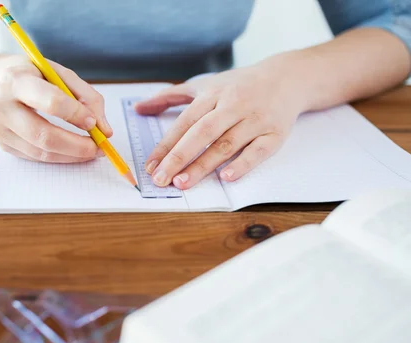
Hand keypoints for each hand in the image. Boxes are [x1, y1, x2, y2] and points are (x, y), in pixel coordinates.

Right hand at [0, 56, 111, 162]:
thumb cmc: (32, 75)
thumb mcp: (59, 73)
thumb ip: (87, 97)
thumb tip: (104, 129)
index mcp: (15, 80)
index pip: (51, 102)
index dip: (76, 115)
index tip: (94, 123)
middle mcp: (0, 105)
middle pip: (44, 135)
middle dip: (77, 146)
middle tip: (99, 148)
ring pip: (40, 152)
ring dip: (71, 155)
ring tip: (90, 151)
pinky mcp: (1, 143)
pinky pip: (35, 157)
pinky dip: (58, 156)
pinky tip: (71, 151)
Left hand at [135, 64, 303, 188]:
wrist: (287, 78)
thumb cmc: (239, 86)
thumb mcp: (204, 85)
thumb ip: (170, 97)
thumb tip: (138, 107)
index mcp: (213, 94)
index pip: (185, 122)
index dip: (166, 144)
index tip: (150, 165)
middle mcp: (233, 105)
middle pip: (203, 133)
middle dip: (179, 157)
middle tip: (161, 179)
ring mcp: (255, 119)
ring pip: (227, 144)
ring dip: (204, 165)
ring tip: (183, 183)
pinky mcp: (275, 133)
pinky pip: (259, 150)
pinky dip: (243, 164)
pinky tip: (226, 177)